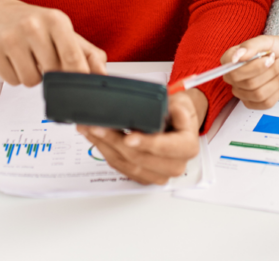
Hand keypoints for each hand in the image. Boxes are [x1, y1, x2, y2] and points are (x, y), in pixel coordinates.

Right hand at [0, 0, 106, 85]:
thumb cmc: (33, 24)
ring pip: (31, 81)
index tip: (80, 85)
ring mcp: (11, 38)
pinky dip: (15, 76)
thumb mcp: (61, 31)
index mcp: (55, 20)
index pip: (72, 57)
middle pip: (52, 73)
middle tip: (44, 60)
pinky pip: (13, 81)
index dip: (78, 76)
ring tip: (28, 58)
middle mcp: (33, 26)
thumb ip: (86, 52)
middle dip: (51, 74)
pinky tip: (13, 60)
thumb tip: (101, 73)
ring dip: (32, 76)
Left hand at [77, 89, 206, 184]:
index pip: (164, 147)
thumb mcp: (179, 103)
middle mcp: (175, 165)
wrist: (178, 123)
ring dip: (105, 147)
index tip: (128, 137)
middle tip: (97, 127)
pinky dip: (107, 152)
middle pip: (139, 158)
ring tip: (90, 130)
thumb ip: (173, 107)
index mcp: (187, 147)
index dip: (145, 143)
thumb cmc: (178, 113)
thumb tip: (160, 110)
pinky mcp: (144, 176)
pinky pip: (121, 167)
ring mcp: (158, 174)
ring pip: (126, 164)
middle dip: (114, 141)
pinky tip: (97, 139)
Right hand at [221, 36, 278, 109]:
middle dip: (269, 71)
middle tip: (278, 60)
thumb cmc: (275, 48)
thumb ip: (251, 46)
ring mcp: (243, 92)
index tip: (266, 56)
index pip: (232, 71)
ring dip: (276, 80)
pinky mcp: (255, 102)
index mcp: (230, 60)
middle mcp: (233, 78)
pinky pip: (266, 103)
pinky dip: (278, 90)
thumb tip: (237, 56)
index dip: (252, 67)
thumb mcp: (265, 41)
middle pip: (248, 83)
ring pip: (258, 94)